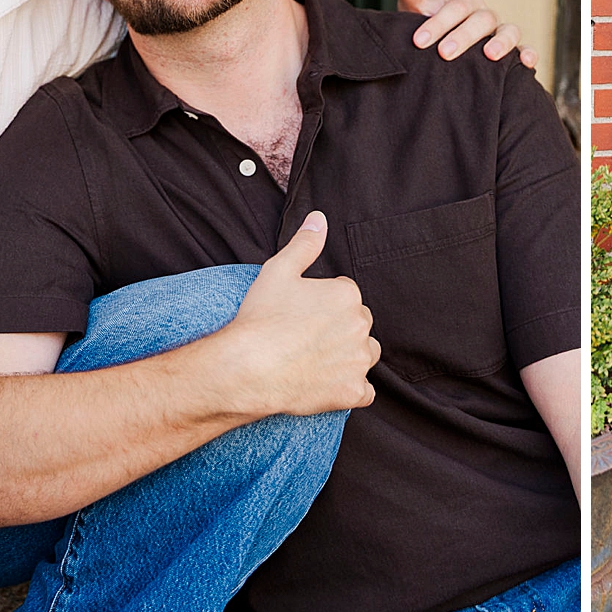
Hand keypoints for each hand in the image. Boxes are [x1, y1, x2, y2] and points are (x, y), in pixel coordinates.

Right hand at [227, 212, 379, 416]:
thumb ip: (304, 244)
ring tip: (315, 360)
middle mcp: (361, 327)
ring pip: (364, 355)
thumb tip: (319, 219)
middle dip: (338, 329)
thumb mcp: (278, 271)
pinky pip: (363, 392)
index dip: (323, 305)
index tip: (302, 315)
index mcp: (348, 296)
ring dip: (348, 357)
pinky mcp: (352, 392)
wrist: (247, 369)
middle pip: (357, 324)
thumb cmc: (260, 319)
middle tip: (305, 338)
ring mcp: (358, 362)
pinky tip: (326, 385)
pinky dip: (350, 389)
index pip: (346, 296)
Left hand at [392, 0, 535, 68]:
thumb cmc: (429, 31)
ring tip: (489, 56)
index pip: (456, 7)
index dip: (439, 22)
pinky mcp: (513, 53)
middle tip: (444, 53)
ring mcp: (501, 33)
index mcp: (465, 3)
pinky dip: (530, 53)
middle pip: (482, 19)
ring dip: (502, 41)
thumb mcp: (415, 12)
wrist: (438, 54)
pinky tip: (526, 62)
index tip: (419, 40)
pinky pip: (527, 49)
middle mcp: (486, 16)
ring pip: (510, 30)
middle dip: (464, 36)